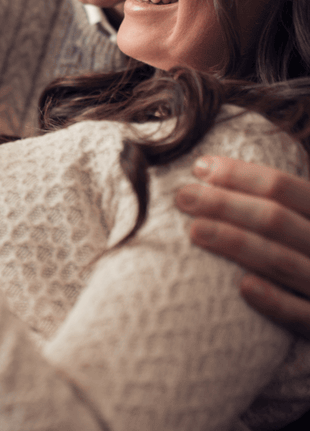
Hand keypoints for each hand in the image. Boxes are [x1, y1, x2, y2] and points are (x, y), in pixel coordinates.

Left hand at [175, 156, 309, 336]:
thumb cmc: (303, 252)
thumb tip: (209, 172)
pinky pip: (304, 314)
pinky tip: (244, 287)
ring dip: (237, 243)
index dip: (240, 175)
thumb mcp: (300, 222)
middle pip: (276, 219)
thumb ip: (277, 206)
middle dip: (225, 204)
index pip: (283, 186)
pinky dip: (276, 302)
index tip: (199, 168)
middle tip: (183, 197)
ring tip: (194, 230)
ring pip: (283, 261)